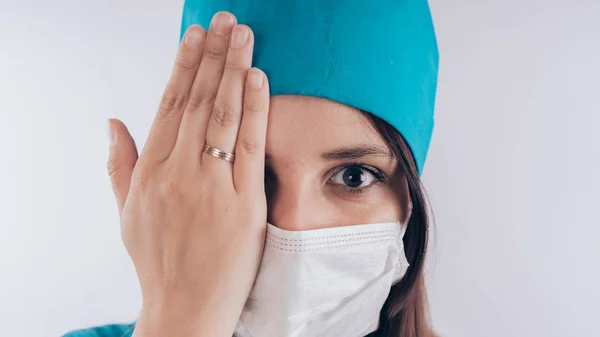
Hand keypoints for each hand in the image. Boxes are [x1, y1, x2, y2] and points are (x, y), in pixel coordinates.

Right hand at [106, 11, 269, 336]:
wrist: (185, 307)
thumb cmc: (158, 261)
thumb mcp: (127, 213)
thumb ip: (119, 164)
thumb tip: (111, 123)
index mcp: (151, 172)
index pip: (170, 106)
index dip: (184, 66)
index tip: (195, 36)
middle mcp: (178, 173)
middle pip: (198, 102)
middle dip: (213, 56)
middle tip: (225, 21)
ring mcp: (211, 187)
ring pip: (222, 116)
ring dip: (233, 70)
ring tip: (243, 36)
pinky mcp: (243, 203)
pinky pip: (250, 147)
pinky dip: (254, 110)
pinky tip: (258, 78)